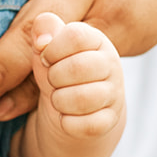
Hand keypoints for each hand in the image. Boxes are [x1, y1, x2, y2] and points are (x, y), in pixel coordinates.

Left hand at [30, 14, 123, 141]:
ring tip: (57, 98)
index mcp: (96, 40)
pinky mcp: (110, 119)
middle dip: (54, 77)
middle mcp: (111, 64)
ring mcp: (114, 93)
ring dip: (59, 101)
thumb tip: (42, 39)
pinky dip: (67, 123)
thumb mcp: (46, 47)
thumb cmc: (58, 70)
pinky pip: (86, 125)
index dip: (52, 49)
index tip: (45, 58)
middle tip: (52, 81)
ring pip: (82, 98)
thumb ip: (42, 31)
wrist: (72, 107)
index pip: (75, 36)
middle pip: (78, 67)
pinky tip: (66, 116)